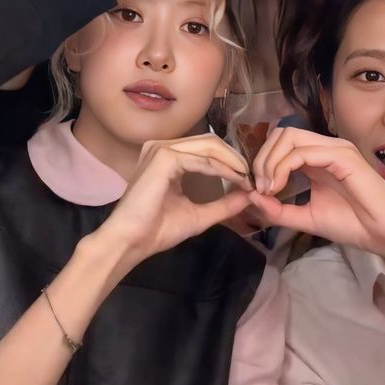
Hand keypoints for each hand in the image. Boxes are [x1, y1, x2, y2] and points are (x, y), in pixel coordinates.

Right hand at [95, 135, 253, 272]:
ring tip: (247, 178)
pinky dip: (222, 168)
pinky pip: (201, 159)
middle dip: (234, 158)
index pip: (206, 149)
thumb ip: (222, 204)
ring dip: (231, 161)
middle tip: (253, 176)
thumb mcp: (198, 215)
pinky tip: (236, 179)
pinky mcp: (164, 158)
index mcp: (168, 159)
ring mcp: (162, 150)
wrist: (131, 242)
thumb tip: (249, 196)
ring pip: (208, 147)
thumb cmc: (157, 230)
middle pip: (210, 142)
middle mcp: (163, 149)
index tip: (250, 180)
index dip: (230, 161)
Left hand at [249, 128, 384, 256]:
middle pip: (281, 134)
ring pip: (289, 137)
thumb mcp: (307, 217)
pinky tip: (278, 187)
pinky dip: (283, 167)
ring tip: (268, 188)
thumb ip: (279, 210)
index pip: (281, 142)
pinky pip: (303, 152)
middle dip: (262, 158)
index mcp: (317, 158)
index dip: (262, 161)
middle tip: (259, 187)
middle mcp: (325, 148)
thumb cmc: (353, 225)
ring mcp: (335, 149)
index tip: (255, 189)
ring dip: (270, 161)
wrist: (384, 234)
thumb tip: (250, 196)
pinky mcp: (342, 156)